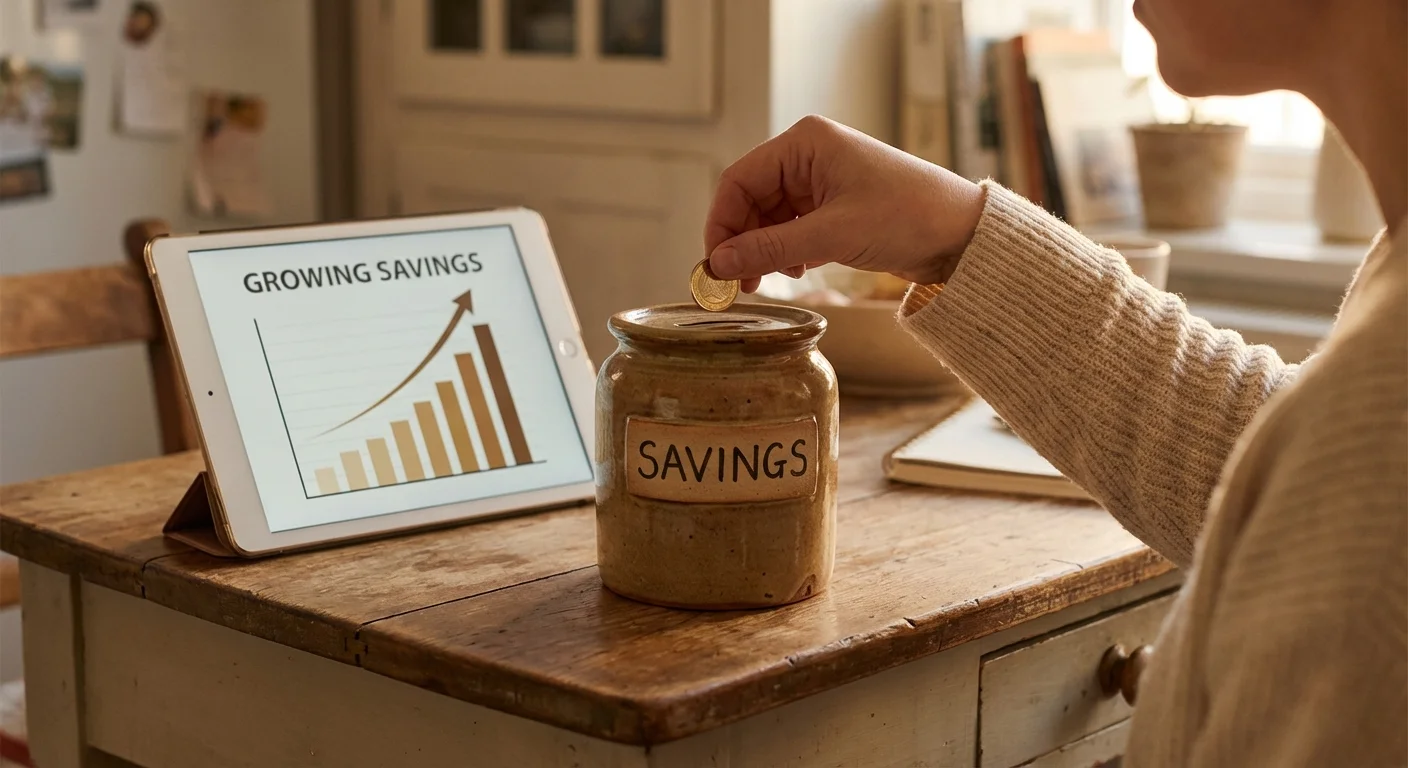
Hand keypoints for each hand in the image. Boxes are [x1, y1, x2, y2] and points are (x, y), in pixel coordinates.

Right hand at [705, 115, 986, 292]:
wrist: (962, 234)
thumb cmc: (908, 217)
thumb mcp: (832, 235)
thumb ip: (771, 249)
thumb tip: (720, 264)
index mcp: (806, 143)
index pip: (739, 180)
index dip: (721, 223)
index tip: (715, 265)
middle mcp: (809, 156)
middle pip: (751, 199)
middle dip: (741, 240)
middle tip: (736, 283)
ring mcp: (822, 181)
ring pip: (769, 217)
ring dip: (763, 249)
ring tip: (765, 281)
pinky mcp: (834, 206)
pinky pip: (792, 227)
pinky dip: (786, 251)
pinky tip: (796, 270)